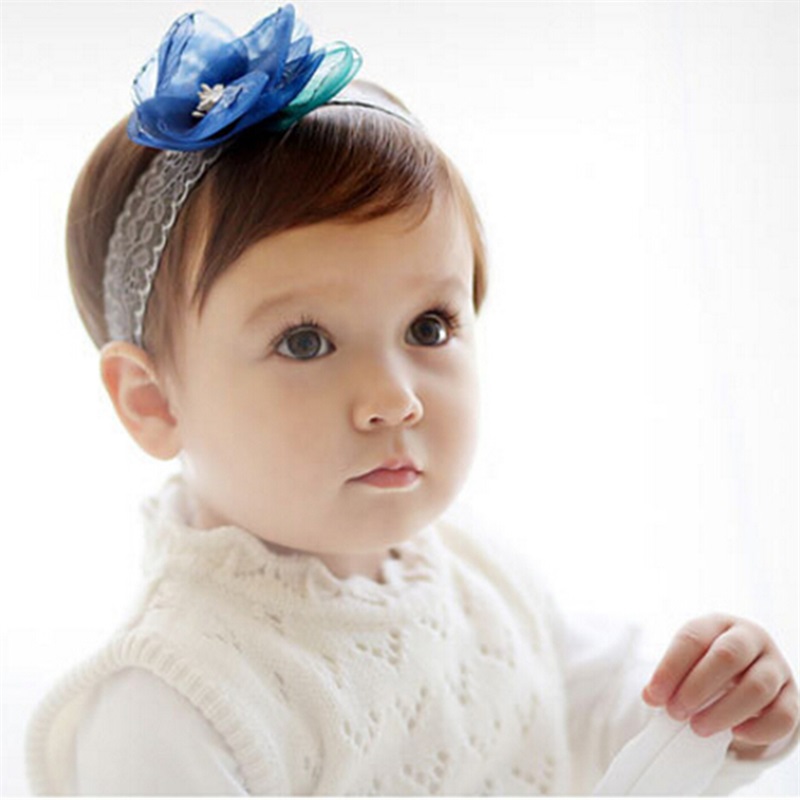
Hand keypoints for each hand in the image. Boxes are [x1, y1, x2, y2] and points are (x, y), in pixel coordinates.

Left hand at [641, 613, 798, 758]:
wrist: (748, 666)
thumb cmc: (708, 661)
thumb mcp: (688, 658)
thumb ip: (670, 675)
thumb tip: (651, 697)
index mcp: (717, 623)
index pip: (693, 638)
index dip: (670, 668)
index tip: (653, 696)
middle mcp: (750, 638)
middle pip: (727, 656)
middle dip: (697, 687)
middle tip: (676, 712)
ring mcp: (776, 665)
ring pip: (757, 686)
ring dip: (724, 711)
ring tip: (698, 728)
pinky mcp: (792, 694)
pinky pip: (784, 715)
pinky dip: (760, 729)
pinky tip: (735, 735)